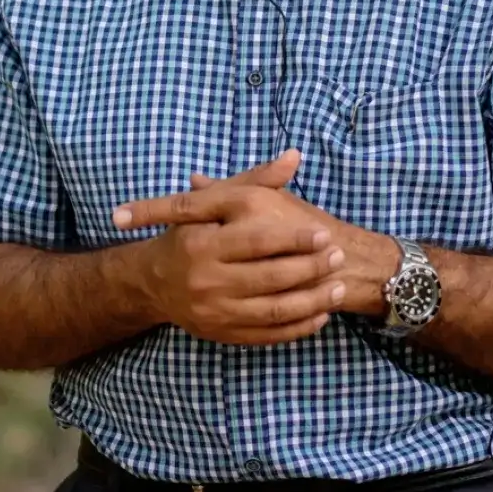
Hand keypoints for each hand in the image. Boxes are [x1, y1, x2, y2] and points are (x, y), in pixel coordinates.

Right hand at [114, 150, 347, 345]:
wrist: (153, 282)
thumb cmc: (189, 235)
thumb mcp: (213, 203)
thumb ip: (255, 180)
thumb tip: (294, 157)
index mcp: (202, 243)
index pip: (256, 241)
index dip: (294, 238)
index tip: (323, 234)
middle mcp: (206, 280)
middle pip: (270, 277)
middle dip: (311, 268)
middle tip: (338, 257)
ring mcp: (215, 312)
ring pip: (275, 310)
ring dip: (314, 300)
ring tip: (339, 287)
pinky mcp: (223, 335)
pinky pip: (269, 334)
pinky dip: (299, 326)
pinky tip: (320, 313)